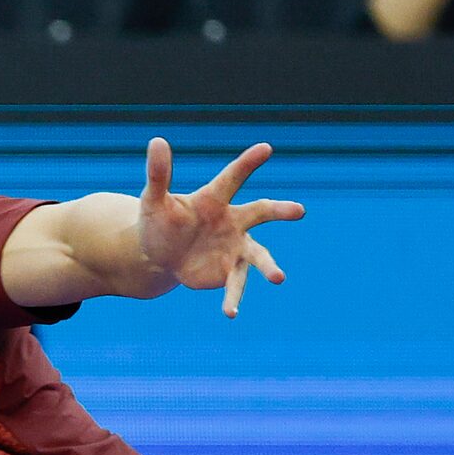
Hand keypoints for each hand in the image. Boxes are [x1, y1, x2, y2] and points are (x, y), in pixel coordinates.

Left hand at [136, 138, 303, 317]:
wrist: (159, 255)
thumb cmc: (160, 222)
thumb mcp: (154, 200)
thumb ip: (158, 174)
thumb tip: (156, 140)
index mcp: (215, 199)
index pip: (233, 177)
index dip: (248, 163)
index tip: (265, 148)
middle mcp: (233, 220)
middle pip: (261, 212)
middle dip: (280, 211)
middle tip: (299, 211)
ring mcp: (234, 247)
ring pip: (257, 255)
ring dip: (268, 266)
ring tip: (278, 277)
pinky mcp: (228, 271)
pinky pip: (235, 285)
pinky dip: (233, 299)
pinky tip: (229, 313)